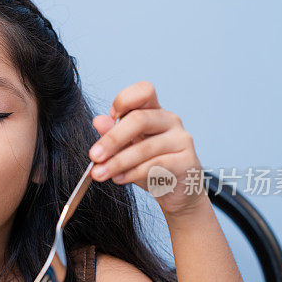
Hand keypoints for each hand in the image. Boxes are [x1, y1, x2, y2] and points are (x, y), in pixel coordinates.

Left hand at [88, 81, 206, 216]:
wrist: (177, 190)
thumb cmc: (150, 165)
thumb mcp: (127, 148)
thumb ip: (113, 134)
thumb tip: (98, 121)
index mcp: (154, 110)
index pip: (144, 90)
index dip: (124, 100)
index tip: (110, 117)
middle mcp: (170, 120)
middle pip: (140, 119)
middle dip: (112, 139)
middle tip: (94, 156)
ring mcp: (181, 139)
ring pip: (145, 148)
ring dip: (118, 162)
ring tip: (100, 173)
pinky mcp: (187, 161)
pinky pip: (156, 166)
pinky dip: (133, 173)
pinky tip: (119, 179)